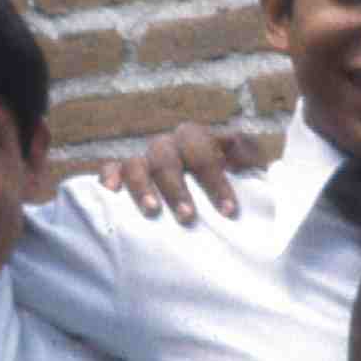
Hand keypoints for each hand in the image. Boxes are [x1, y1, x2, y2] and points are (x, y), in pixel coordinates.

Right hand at [96, 122, 264, 223]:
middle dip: (177, 187)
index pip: (203, 150)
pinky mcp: (125, 173)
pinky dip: (110, 176)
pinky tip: (111, 191)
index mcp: (199, 142)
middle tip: (187, 218)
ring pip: (137, 163)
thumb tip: (242, 156)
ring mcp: (146, 159)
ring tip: (152, 212)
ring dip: (143, 186)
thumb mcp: (250, 176)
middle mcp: (170, 147)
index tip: (229, 211)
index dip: (215, 179)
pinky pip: (111, 168)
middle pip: (167, 155)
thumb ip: (251, 162)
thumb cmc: (231, 191)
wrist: (208, 204)